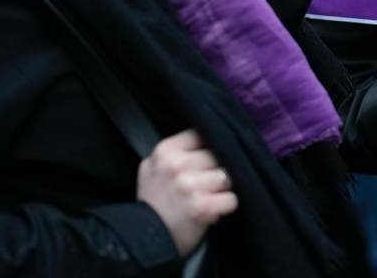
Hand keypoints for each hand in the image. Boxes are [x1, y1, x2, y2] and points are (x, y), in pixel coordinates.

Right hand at [137, 129, 236, 257]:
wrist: (145, 241)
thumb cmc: (153, 205)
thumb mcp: (152, 169)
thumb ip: (174, 152)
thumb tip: (206, 138)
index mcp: (164, 151)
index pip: (202, 135)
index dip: (209, 148)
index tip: (206, 161)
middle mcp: (176, 165)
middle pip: (218, 155)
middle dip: (217, 170)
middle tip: (206, 185)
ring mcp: (189, 185)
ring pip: (227, 176)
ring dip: (223, 189)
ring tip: (208, 197)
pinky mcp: (202, 206)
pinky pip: (231, 199)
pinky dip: (225, 207)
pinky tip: (212, 210)